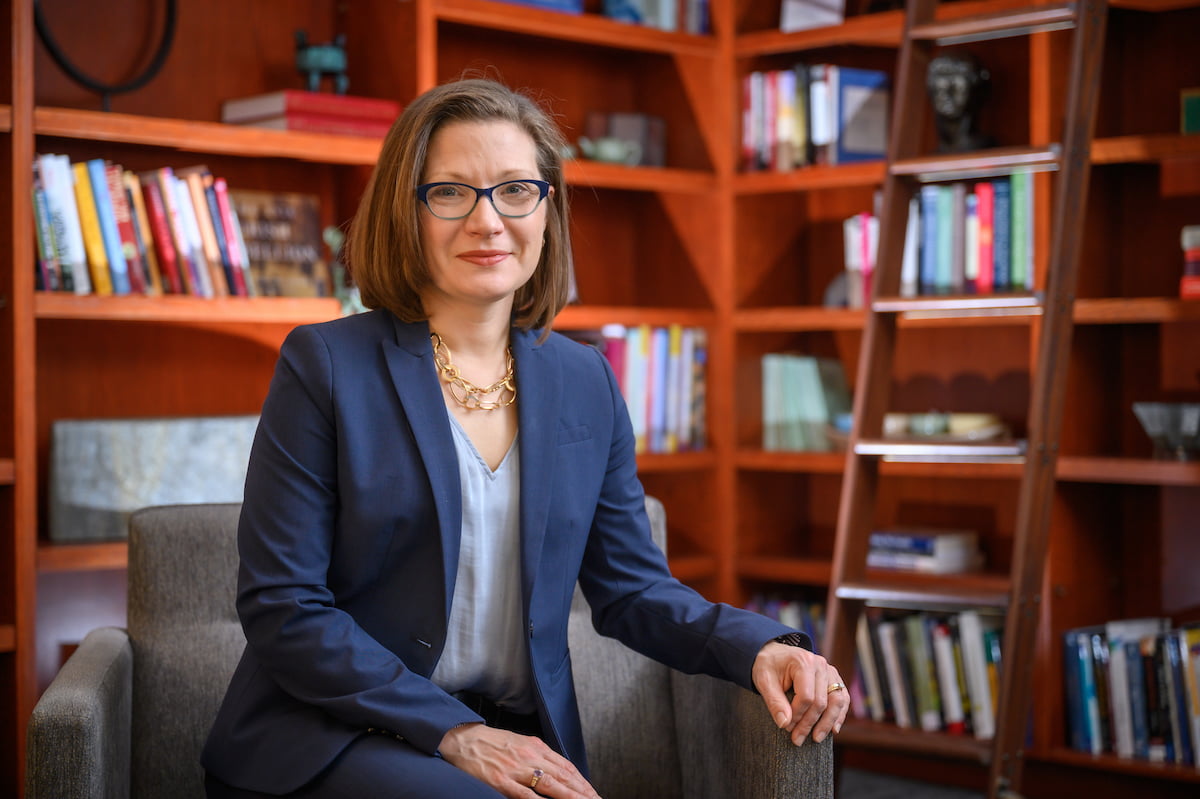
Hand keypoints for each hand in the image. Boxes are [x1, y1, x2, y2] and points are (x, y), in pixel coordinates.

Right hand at [439, 723, 600, 797]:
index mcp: (535, 746)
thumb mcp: (519, 743)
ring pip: (550, 785)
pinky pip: (524, 794)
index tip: (593, 793)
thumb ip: (537, 756)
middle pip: (563, 776)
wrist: (462, 738)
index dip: (582, 781)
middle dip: (582, 792)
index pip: (566, 766)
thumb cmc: (490, 743)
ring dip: (569, 797)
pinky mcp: (500, 781)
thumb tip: (557, 770)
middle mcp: (530, 756)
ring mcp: (516, 769)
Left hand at [752, 642, 849, 745]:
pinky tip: (834, 729)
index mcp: (803, 662)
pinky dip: (839, 714)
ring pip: (837, 701)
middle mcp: (820, 665)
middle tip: (797, 739)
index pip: (806, 696)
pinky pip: (843, 698)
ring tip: (816, 738)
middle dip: (809, 723)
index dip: (797, 715)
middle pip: (821, 701)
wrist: (774, 653)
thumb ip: (774, 702)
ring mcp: (829, 671)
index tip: (786, 727)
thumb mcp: (764, 681)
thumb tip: (784, 724)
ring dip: (827, 723)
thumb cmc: (768, 666)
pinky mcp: (833, 678)